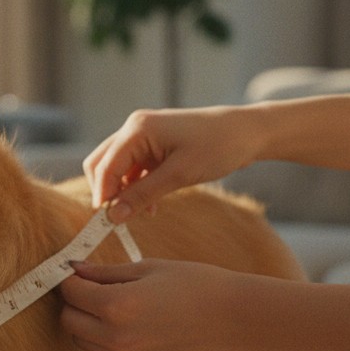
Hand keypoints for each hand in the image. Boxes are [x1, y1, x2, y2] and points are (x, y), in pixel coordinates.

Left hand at [58, 258, 246, 350]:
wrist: (233, 317)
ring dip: (86, 323)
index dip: (68, 279)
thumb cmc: (193, 283)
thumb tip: (73, 269)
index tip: (72, 271)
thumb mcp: (146, 268)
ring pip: (84, 342)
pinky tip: (127, 323)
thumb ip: (104, 272)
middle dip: (72, 303)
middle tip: (87, 287)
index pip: (71, 293)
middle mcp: (117, 338)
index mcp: (117, 306)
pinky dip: (105, 340)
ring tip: (109, 304)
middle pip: (69, 322)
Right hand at [84, 107, 261, 221]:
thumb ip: (142, 195)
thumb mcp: (179, 175)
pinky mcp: (154, 145)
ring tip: (142, 214)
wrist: (248, 133)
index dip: (102, 195)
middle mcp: (135, 128)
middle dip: (107, 192)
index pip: (105, 165)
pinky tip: (152, 206)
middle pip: (102, 163)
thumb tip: (112, 216)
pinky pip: (134, 169)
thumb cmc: (217, 147)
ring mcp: (144, 135)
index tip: (105, 222)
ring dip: (123, 192)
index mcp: (137, 129)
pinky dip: (137, 187)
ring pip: (117, 168)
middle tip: (117, 219)